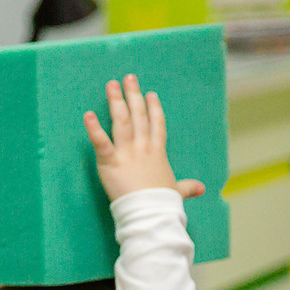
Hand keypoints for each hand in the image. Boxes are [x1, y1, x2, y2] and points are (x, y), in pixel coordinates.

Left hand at [83, 75, 205, 203]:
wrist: (150, 212)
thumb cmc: (163, 203)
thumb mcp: (177, 191)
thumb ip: (187, 187)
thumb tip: (202, 189)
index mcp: (157, 152)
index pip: (157, 125)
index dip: (154, 109)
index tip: (151, 94)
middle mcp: (143, 147)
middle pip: (139, 115)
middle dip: (134, 95)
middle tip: (129, 78)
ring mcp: (127, 152)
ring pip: (121, 121)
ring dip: (116, 101)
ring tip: (111, 85)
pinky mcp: (110, 162)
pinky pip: (101, 142)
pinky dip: (93, 128)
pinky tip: (87, 115)